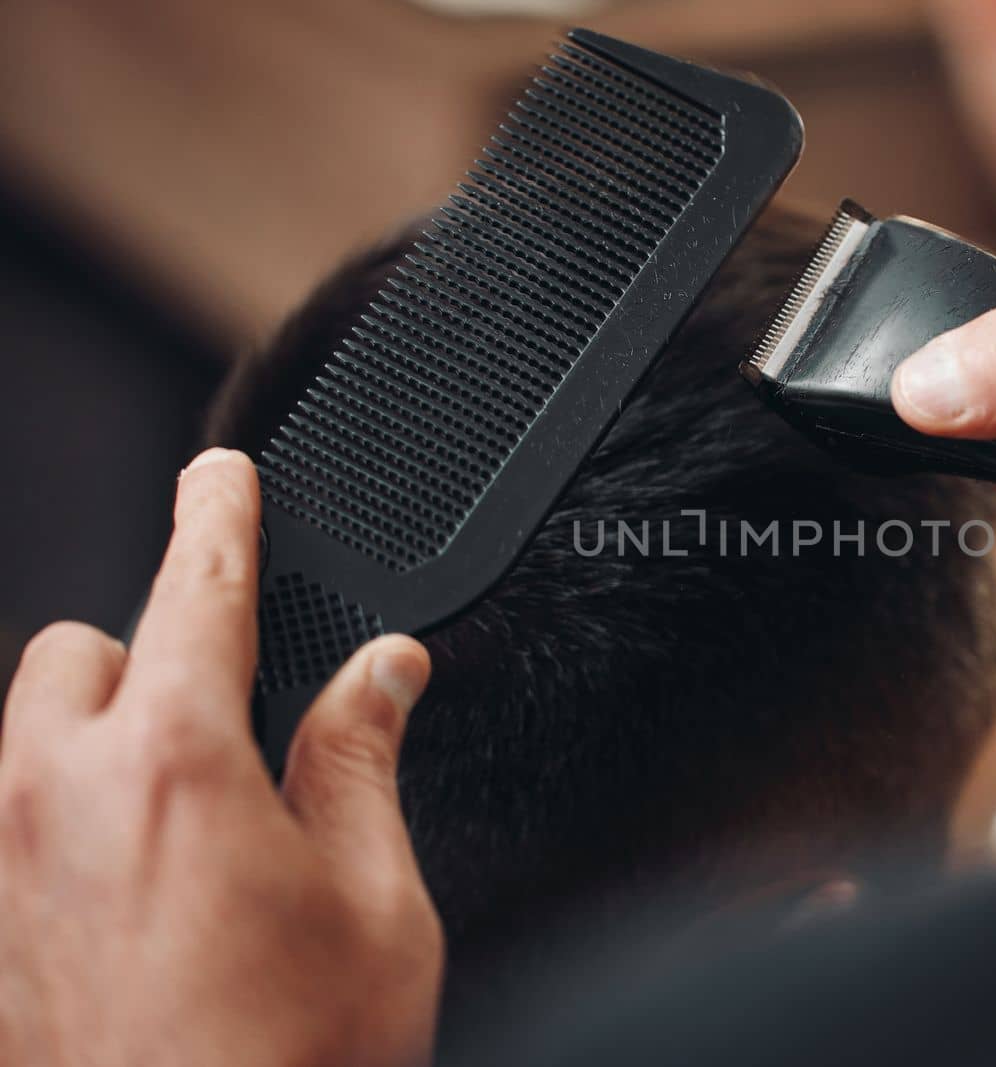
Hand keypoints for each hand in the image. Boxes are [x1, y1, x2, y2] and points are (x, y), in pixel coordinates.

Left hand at [0, 449, 440, 1066]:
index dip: (220, 515)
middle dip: (145, 654)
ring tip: (184, 818)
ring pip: (21, 739)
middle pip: (74, 650)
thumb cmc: (302, 1065)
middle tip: (228, 719)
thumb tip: (382, 670)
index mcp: (175, 767)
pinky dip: (65, 827)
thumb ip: (363, 759)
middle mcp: (56, 807)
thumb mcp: (378, 901)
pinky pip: (6, 832)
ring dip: (95, 739)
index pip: (197, 590)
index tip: (223, 475)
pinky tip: (139, 901)